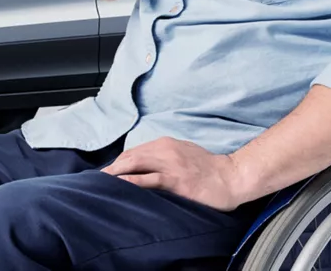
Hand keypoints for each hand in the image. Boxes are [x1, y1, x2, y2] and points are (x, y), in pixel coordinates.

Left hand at [101, 137, 246, 211]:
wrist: (232, 176)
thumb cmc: (210, 168)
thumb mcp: (184, 153)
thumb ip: (165, 156)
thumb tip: (145, 164)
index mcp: (166, 144)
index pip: (134, 152)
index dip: (118, 163)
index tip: (108, 173)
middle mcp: (165, 151)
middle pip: (130, 157)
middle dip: (112, 168)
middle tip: (98, 180)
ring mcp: (171, 165)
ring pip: (136, 165)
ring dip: (116, 174)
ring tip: (102, 183)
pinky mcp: (177, 180)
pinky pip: (150, 180)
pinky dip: (132, 182)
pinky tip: (121, 186)